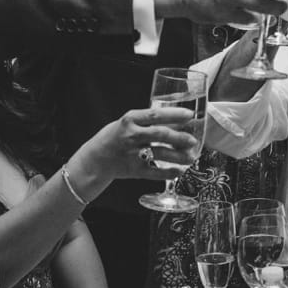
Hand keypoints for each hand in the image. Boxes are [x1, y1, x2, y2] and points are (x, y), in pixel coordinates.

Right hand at [77, 107, 200, 181]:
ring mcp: (132, 154)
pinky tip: (179, 171)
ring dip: (178, 157)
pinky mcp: (134, 170)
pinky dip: (169, 173)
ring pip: (160, 154)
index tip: (189, 115)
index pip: (154, 115)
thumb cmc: (113, 138)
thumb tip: (175, 118)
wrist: (94, 160)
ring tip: (191, 157)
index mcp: (129, 120)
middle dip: (179, 137)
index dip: (174, 114)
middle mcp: (131, 136)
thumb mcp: (126, 123)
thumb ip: (146, 121)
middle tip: (193, 140)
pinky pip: (155, 173)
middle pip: (160, 134)